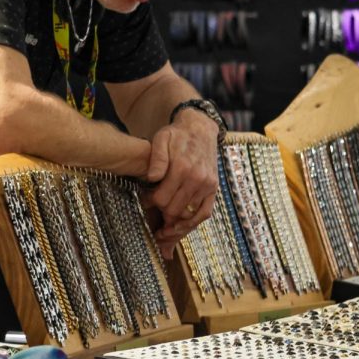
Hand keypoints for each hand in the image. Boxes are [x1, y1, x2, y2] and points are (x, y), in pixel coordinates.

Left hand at [144, 112, 218, 250]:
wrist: (200, 128)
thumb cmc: (177, 135)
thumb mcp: (161, 139)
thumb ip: (156, 159)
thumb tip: (152, 178)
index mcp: (182, 168)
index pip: (162, 199)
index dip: (150, 203)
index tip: (145, 200)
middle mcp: (197, 179)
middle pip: (174, 210)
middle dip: (161, 215)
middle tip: (152, 214)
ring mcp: (207, 185)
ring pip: (188, 215)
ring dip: (175, 224)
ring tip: (163, 230)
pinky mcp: (213, 188)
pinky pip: (205, 213)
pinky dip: (193, 224)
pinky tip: (181, 228)